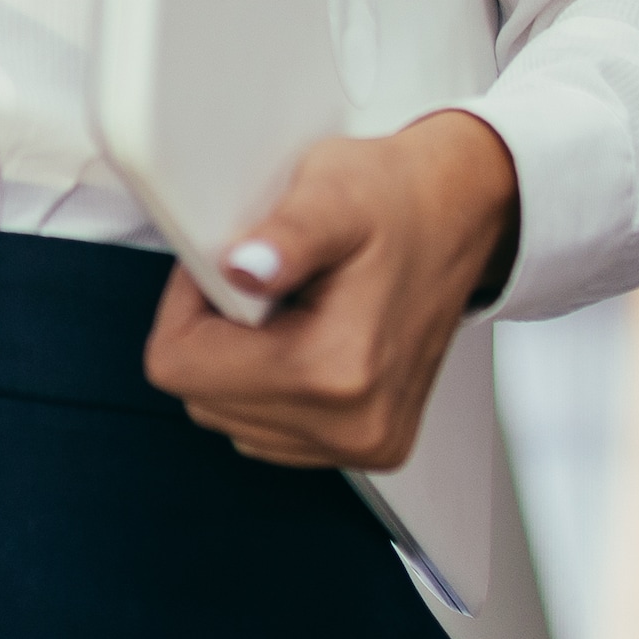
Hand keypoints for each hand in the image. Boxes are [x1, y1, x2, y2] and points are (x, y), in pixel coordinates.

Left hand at [143, 110, 518, 469]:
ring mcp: (362, 443)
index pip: (179, 369)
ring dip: (236, 362)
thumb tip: (241, 269)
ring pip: (229, 417)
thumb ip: (285, 234)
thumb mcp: (333, 192)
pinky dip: (265, 383)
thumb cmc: (397, 200)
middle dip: (212, 335)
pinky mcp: (366, 445)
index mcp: (338, 370)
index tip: (223, 266)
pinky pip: (267, 430)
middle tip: (259, 280)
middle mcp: (353, 426)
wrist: (458, 218)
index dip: (184, 307)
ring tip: (286, 306)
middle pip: (201, 398)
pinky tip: (301, 336)